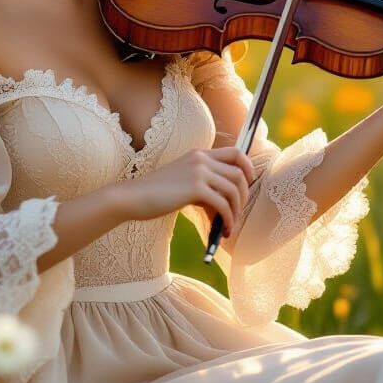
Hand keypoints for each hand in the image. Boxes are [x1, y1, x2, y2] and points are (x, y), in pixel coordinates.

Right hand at [127, 146, 254, 236]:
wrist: (133, 197)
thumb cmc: (156, 194)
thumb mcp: (183, 182)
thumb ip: (204, 186)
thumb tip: (226, 205)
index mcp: (199, 154)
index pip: (236, 152)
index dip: (248, 167)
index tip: (249, 183)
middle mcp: (201, 158)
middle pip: (239, 173)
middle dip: (244, 195)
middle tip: (238, 213)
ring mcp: (199, 172)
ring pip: (234, 189)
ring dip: (236, 211)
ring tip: (229, 226)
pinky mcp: (195, 188)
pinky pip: (223, 204)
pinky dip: (228, 219)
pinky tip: (222, 231)